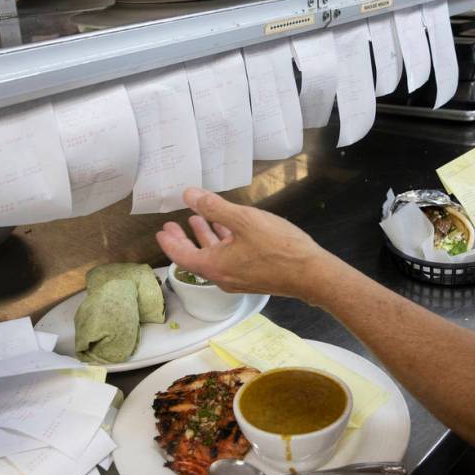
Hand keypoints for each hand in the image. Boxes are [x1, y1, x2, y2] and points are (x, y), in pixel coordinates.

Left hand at [156, 188, 334, 300]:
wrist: (311, 274)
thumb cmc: (278, 247)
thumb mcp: (244, 220)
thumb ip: (214, 207)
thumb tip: (189, 195)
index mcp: (215, 266)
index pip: (182, 256)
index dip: (170, 242)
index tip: (162, 232)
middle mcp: (223, 276)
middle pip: (196, 258)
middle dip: (184, 239)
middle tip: (173, 225)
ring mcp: (239, 279)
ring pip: (214, 257)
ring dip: (205, 238)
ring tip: (198, 220)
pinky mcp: (253, 277)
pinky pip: (229, 259)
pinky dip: (223, 243)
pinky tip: (229, 229)